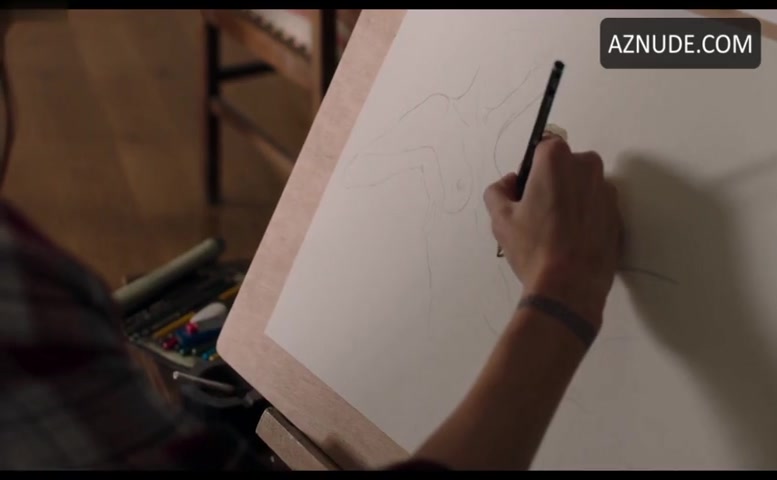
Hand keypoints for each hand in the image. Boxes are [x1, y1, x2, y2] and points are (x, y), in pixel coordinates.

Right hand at [484, 134, 622, 326]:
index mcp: (556, 160)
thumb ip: (498, 190)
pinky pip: (596, 206)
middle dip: (553, 181)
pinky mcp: (618, 214)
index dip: (531, 169)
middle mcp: (587, 167)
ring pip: (582, 185)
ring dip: (570, 198)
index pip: (542, 147)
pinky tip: (571, 240)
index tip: (525, 192)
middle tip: (538, 213)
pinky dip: (585, 216)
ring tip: (556, 230)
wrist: (570, 286)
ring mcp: (606, 191)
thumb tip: (510, 183)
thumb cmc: (533, 247)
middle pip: (565, 165)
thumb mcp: (500, 218)